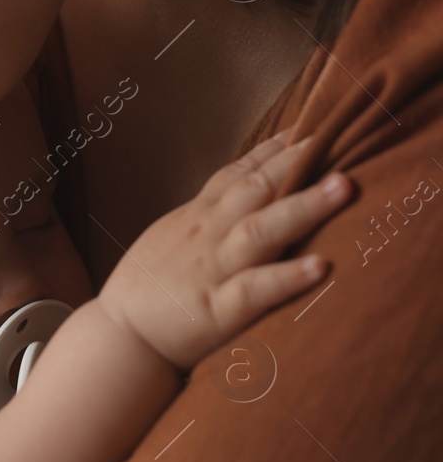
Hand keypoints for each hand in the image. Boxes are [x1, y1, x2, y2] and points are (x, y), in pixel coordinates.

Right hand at [96, 130, 350, 370]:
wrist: (119, 336)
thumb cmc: (147, 289)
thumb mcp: (172, 237)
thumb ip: (207, 215)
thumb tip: (240, 193)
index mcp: (198, 218)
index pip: (239, 173)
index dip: (275, 148)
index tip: (309, 124)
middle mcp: (208, 235)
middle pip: (256, 188)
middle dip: (296, 161)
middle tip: (334, 137)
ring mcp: (214, 270)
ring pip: (261, 229)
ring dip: (303, 206)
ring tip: (342, 187)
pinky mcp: (218, 309)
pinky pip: (255, 289)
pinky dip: (287, 276)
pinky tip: (320, 266)